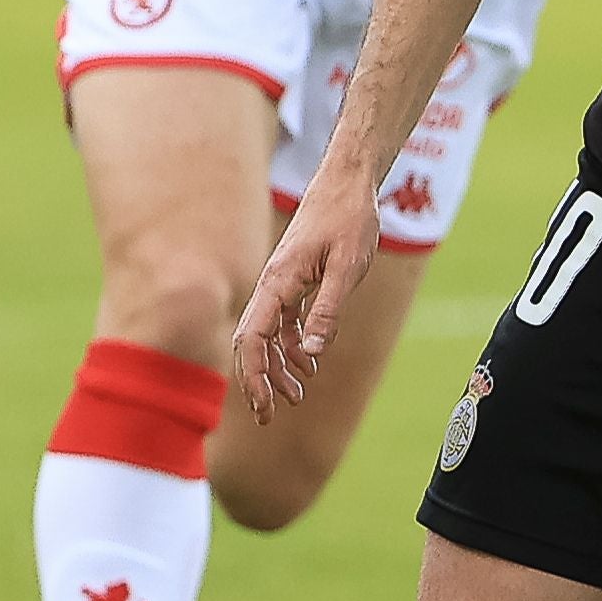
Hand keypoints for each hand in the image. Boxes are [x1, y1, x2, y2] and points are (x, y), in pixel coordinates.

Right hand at [233, 169, 384, 421]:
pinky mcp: (294, 280)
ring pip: (267, 335)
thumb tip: (311, 354)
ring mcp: (281, 283)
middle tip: (271, 417)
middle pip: (252, 343)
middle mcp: (272, 285)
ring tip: (296, 398)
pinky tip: (306, 364)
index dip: (254, 377)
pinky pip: (283, 322)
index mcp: (278, 282)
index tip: (264, 407)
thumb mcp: (346, 268)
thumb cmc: (349, 219)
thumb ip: (328, 311)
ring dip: (277, 368)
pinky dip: (291, 346)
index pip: (252, 339)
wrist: (348, 183)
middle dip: (257, 381)